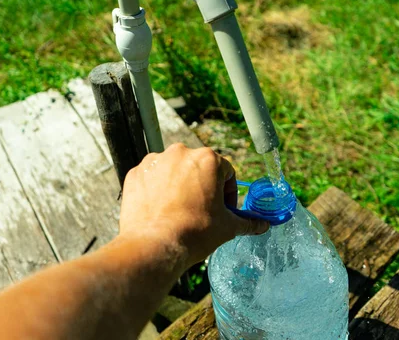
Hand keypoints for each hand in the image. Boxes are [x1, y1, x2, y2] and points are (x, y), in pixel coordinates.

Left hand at [119, 143, 269, 266]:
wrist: (154, 245)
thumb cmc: (194, 233)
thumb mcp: (227, 227)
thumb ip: (247, 221)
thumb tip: (262, 224)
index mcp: (208, 159)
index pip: (226, 171)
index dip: (227, 192)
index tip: (222, 209)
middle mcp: (180, 152)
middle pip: (198, 167)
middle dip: (202, 186)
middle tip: (201, 211)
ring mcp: (155, 161)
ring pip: (173, 170)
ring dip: (178, 185)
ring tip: (178, 212)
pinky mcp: (136, 173)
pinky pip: (152, 178)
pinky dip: (157, 190)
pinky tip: (160, 210)